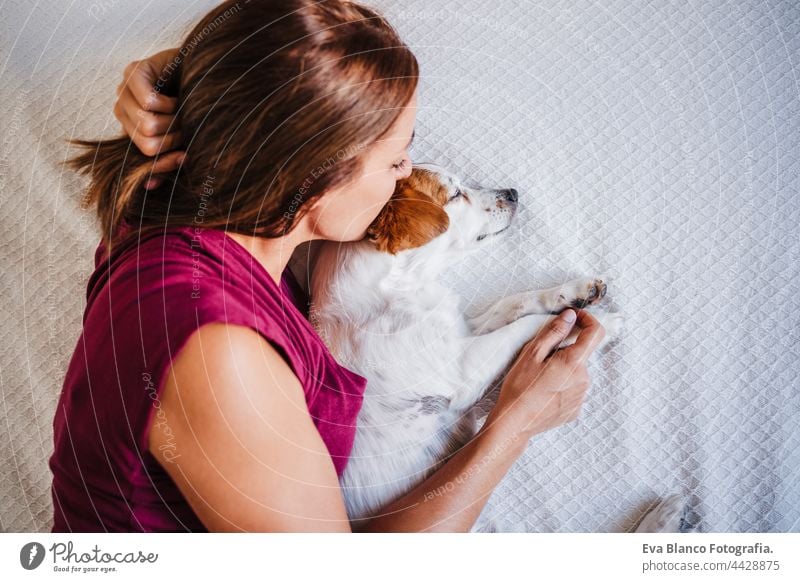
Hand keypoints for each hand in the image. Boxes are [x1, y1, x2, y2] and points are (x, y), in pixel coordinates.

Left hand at [114, 48, 184, 188]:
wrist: (201, 68)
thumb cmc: (193, 104)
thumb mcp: (180, 136)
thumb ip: (167, 159)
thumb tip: (149, 186)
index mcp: (130, 127)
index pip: (145, 156)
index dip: (167, 160)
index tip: (186, 156)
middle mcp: (122, 109)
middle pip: (147, 143)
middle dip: (174, 138)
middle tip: (185, 125)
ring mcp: (124, 90)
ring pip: (148, 125)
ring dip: (174, 120)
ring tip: (182, 109)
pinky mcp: (133, 73)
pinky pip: (150, 103)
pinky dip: (170, 104)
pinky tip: (176, 96)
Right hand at [486, 308, 605, 439]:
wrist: (515, 422)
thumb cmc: (520, 387)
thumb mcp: (532, 353)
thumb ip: (554, 332)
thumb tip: (570, 316)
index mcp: (574, 362)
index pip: (595, 333)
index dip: (587, 319)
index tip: (575, 316)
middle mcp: (584, 379)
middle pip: (581, 354)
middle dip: (566, 349)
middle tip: (541, 357)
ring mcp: (581, 396)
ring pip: (577, 372)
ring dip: (564, 368)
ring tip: (540, 377)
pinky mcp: (575, 409)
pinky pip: (573, 389)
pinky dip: (562, 384)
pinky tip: (543, 391)